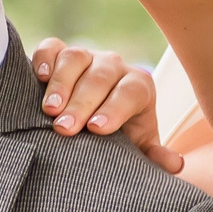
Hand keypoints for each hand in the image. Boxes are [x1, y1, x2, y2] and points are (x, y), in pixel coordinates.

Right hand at [33, 38, 183, 173]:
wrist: (93, 123)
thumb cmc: (118, 138)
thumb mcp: (136, 149)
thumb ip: (153, 157)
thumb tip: (175, 164)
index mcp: (138, 88)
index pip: (130, 92)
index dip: (115, 109)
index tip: (96, 130)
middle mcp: (114, 67)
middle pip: (100, 77)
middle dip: (81, 103)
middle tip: (64, 128)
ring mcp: (86, 57)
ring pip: (76, 58)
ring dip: (61, 83)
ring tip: (49, 110)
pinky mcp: (59, 53)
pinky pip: (51, 47)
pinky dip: (43, 58)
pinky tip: (38, 77)